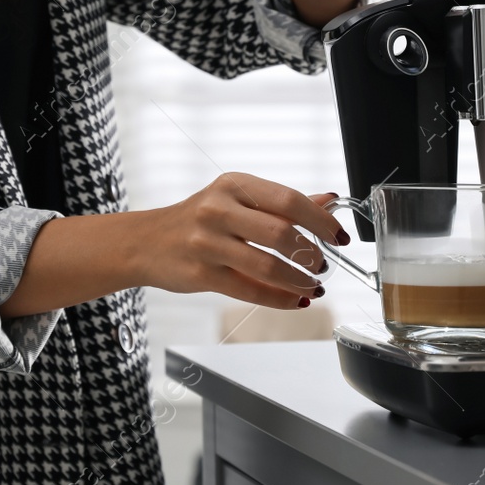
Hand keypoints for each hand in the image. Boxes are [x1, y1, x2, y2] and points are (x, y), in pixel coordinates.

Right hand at [135, 174, 349, 309]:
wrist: (144, 242)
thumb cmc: (197, 220)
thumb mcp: (236, 199)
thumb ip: (281, 203)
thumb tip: (329, 201)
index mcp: (232, 185)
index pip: (288, 199)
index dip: (321, 220)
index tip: (339, 237)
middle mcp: (218, 209)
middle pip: (281, 233)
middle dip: (311, 254)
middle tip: (323, 265)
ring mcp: (207, 242)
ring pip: (268, 266)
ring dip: (299, 280)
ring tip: (313, 285)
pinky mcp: (201, 274)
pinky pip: (250, 290)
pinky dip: (280, 299)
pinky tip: (295, 300)